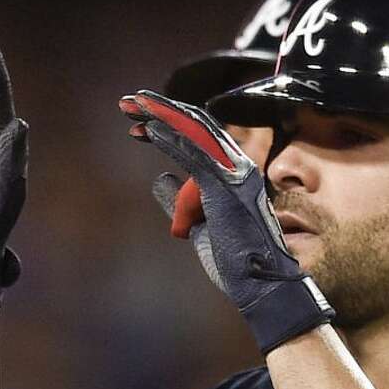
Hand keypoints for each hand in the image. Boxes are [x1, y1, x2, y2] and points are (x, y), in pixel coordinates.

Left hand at [118, 90, 332, 352]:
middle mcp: (239, 167)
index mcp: (234, 174)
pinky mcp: (226, 187)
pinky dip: (171, 139)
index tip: (137, 125)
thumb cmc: (235, 260)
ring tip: (131, 105)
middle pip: (196, 126)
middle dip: (160, 110)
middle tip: (127, 103)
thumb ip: (178, 200)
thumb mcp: (196, 225)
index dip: (168, 124)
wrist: (261, 285)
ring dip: (161, 116)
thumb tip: (159, 178)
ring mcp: (235, 175)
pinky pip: (195, 155)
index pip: (199, 137)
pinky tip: (150, 129)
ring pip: (194, 132)